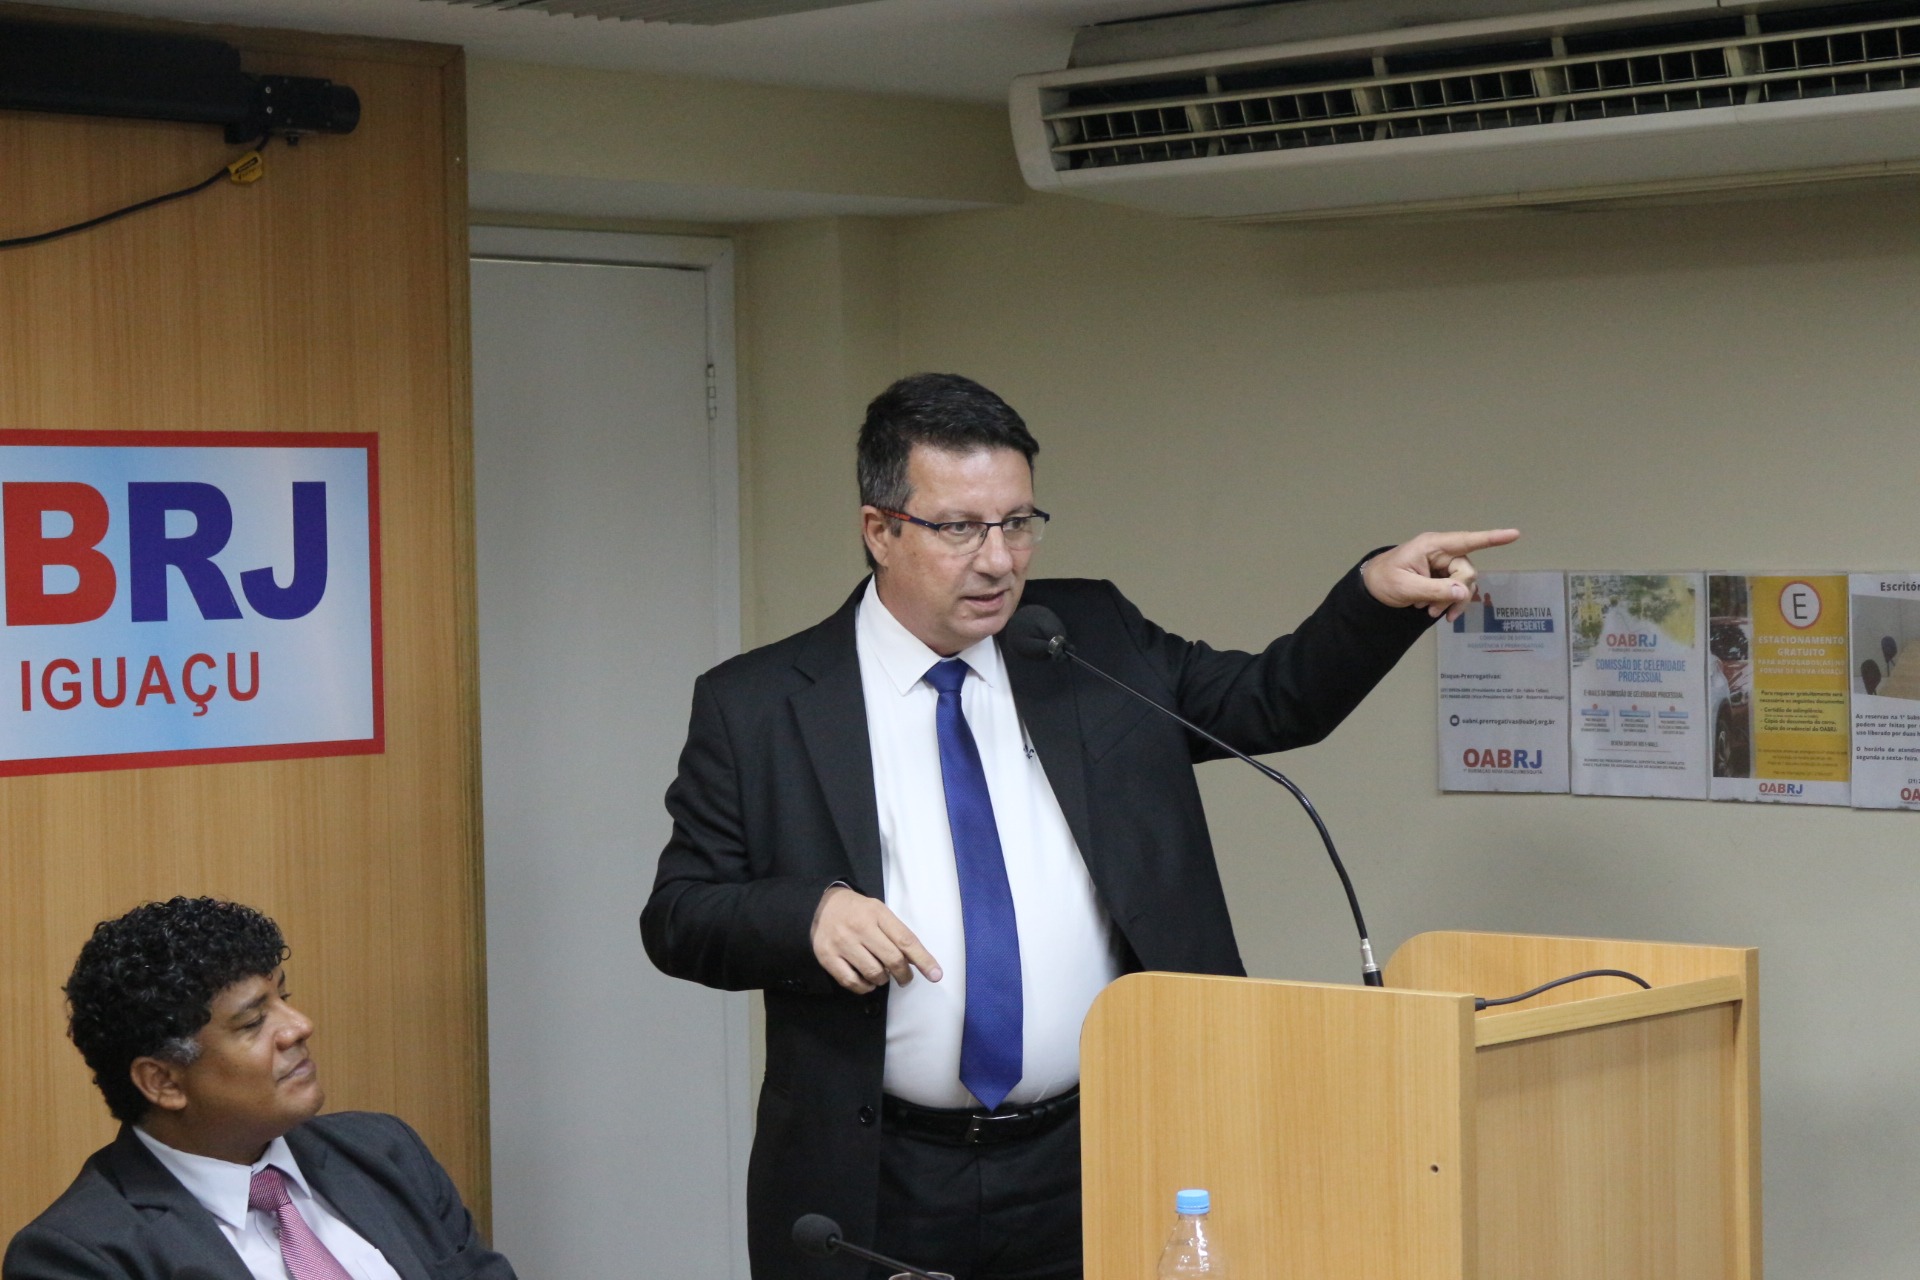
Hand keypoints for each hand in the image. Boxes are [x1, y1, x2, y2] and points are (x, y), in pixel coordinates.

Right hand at [810, 886, 942, 993]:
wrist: (821, 905)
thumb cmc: (858, 911)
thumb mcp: (880, 913)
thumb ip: (897, 934)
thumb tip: (917, 962)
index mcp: (877, 913)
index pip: (906, 940)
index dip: (923, 960)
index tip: (936, 975)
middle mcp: (860, 927)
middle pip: (892, 959)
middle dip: (903, 974)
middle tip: (904, 978)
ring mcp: (842, 943)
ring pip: (873, 973)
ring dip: (883, 980)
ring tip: (882, 975)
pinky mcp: (827, 957)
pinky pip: (852, 982)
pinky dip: (865, 987)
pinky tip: (867, 982)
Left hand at [1362, 529, 1519, 621]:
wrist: (1371, 589)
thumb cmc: (1383, 580)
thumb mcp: (1406, 587)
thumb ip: (1435, 590)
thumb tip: (1464, 592)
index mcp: (1432, 545)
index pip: (1466, 540)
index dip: (1491, 538)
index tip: (1514, 534)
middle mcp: (1441, 552)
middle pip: (1466, 572)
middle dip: (1455, 594)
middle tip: (1435, 612)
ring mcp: (1443, 565)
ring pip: (1464, 584)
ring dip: (1451, 601)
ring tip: (1430, 613)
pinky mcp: (1442, 578)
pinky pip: (1456, 591)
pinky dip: (1448, 603)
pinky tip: (1435, 613)